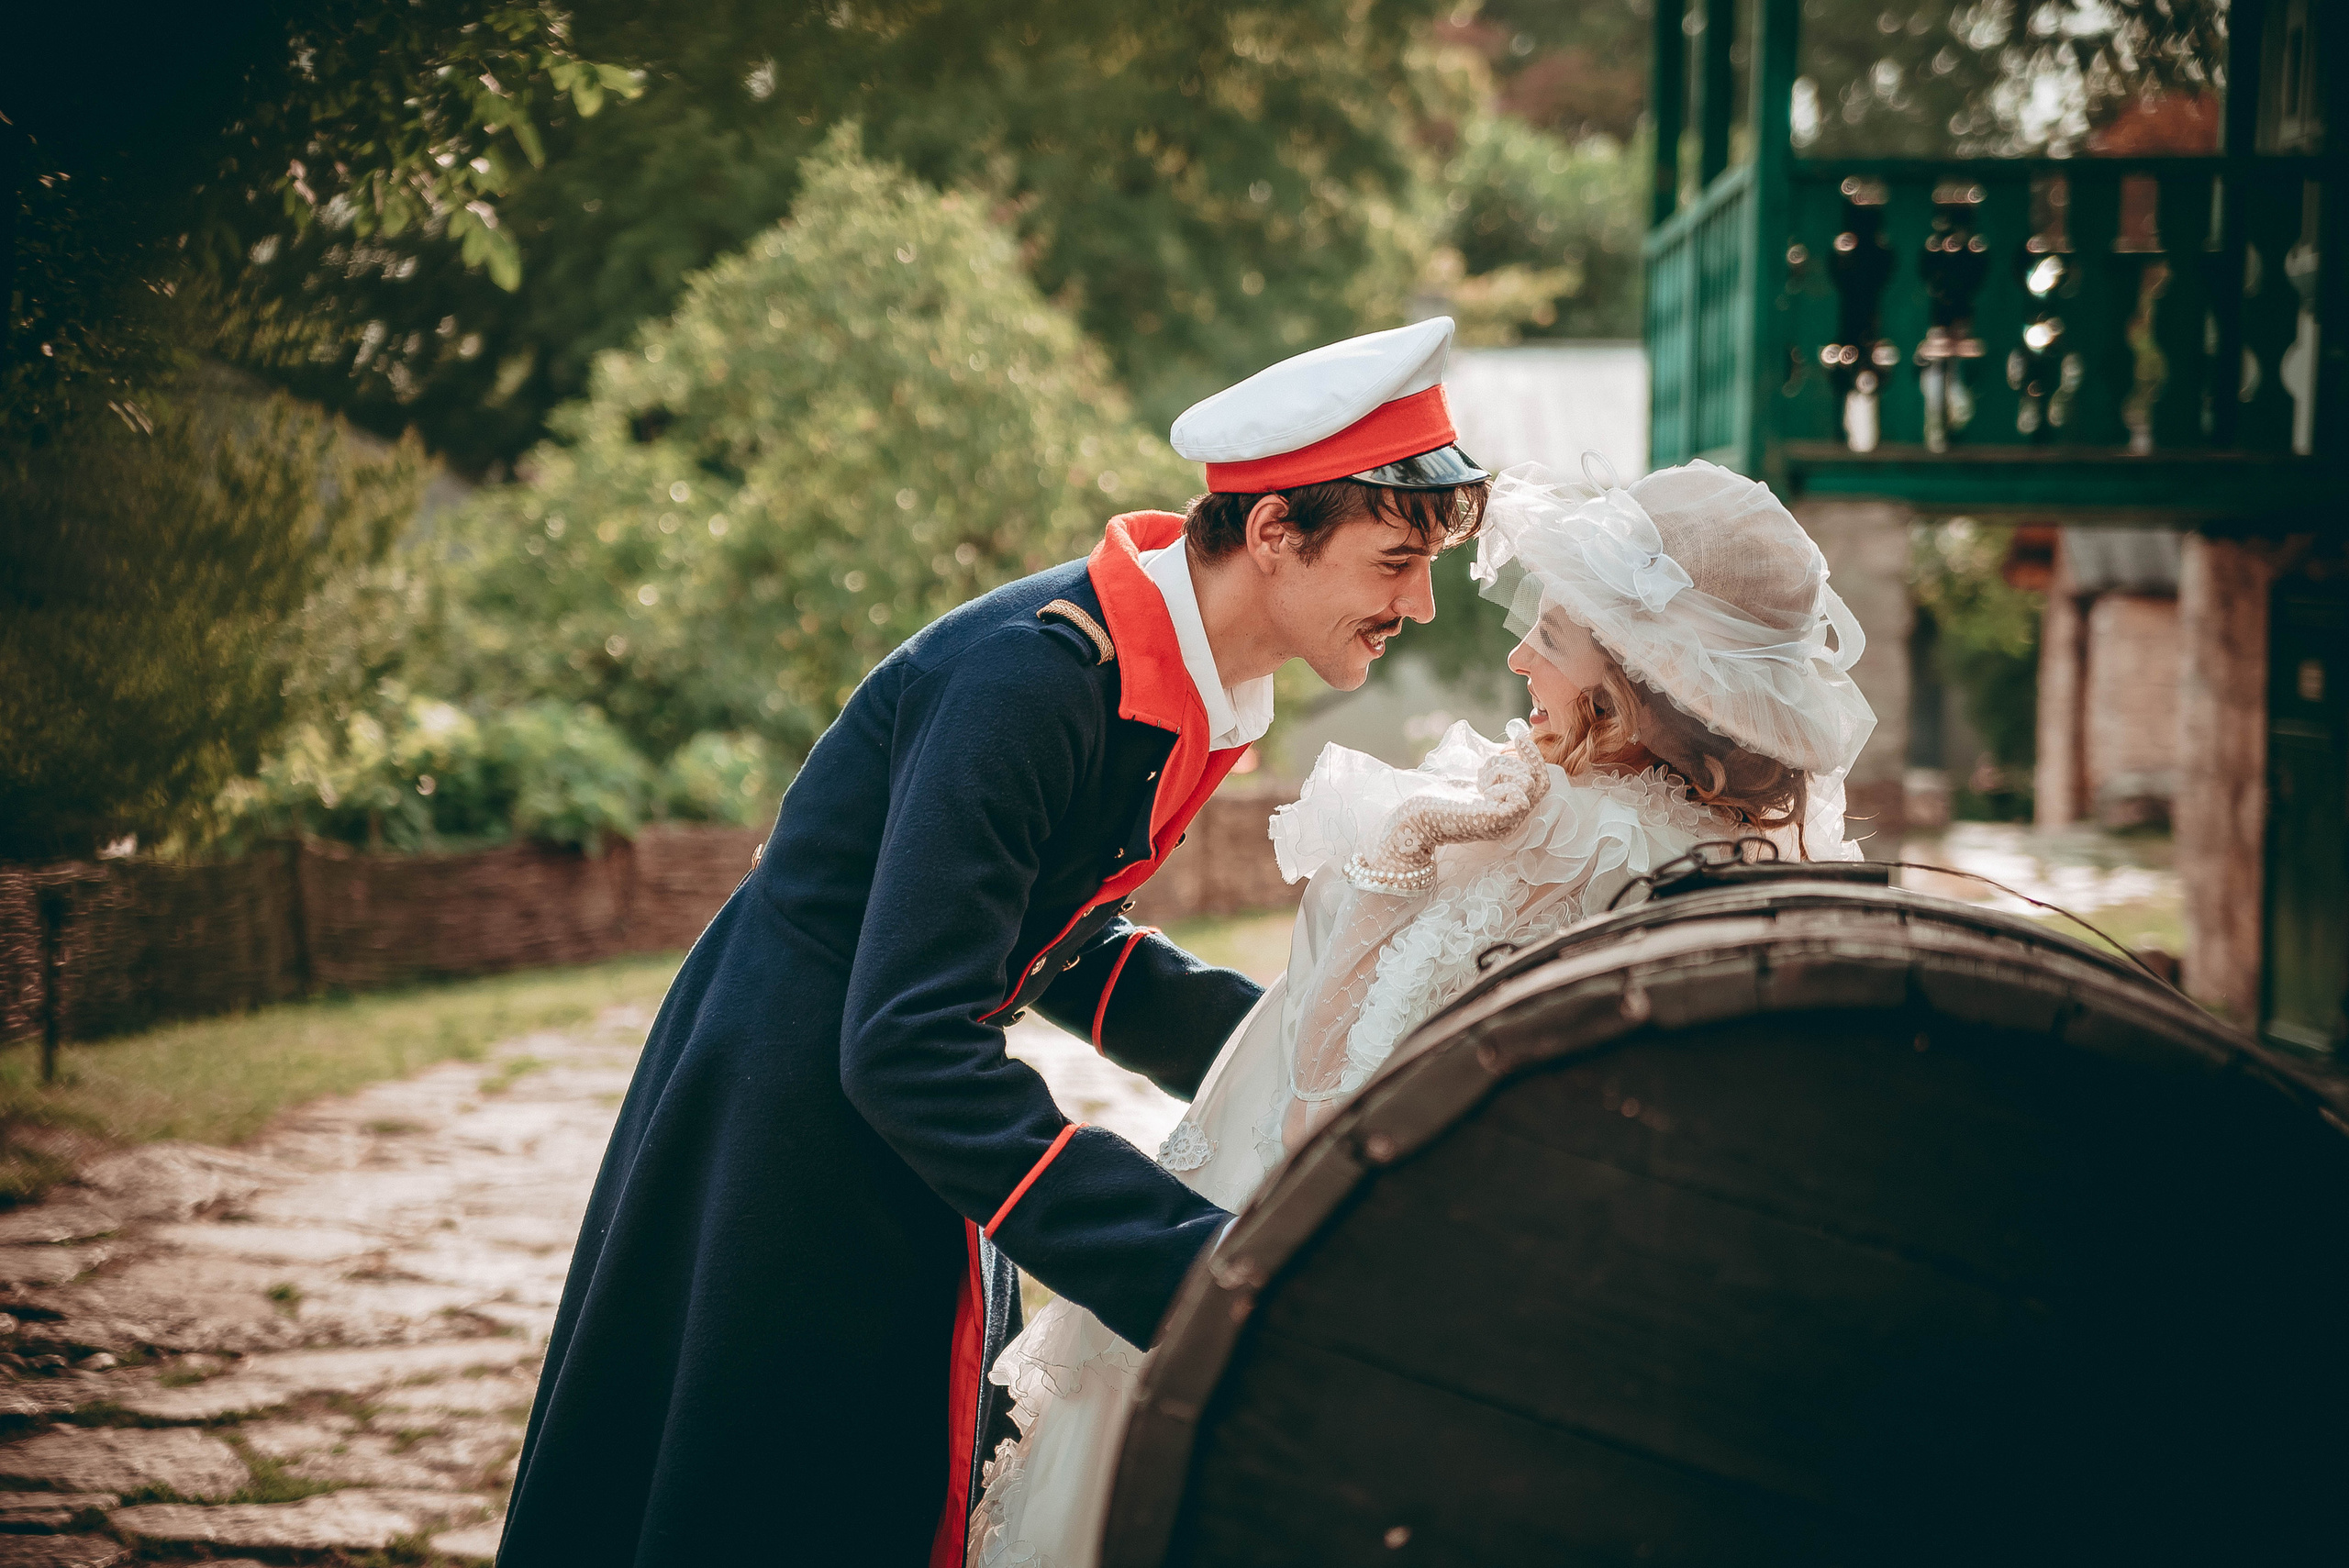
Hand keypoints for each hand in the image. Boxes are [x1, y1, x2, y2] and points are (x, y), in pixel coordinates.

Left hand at [1344, 731, 1551, 892]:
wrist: (1414, 820)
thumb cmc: (1437, 800)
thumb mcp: (1472, 778)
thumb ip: (1495, 767)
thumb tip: (1516, 737)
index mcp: (1507, 811)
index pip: (1541, 783)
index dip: (1535, 758)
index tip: (1520, 736)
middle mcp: (1511, 820)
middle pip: (1538, 780)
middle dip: (1510, 764)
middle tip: (1481, 772)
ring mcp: (1506, 823)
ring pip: (1528, 783)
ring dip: (1501, 771)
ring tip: (1477, 783)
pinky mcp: (1497, 822)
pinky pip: (1519, 795)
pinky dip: (1501, 784)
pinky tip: (1480, 792)